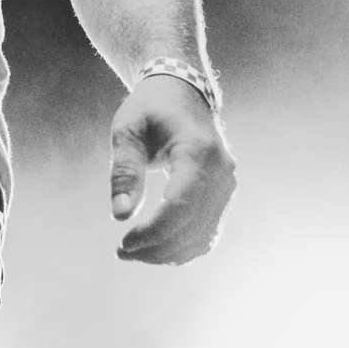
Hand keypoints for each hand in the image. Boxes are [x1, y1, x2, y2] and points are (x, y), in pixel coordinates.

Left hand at [109, 74, 236, 263]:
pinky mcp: (225, 196)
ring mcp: (228, 185)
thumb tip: (120, 215)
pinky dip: (184, 248)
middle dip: (156, 247)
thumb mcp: (127, 129)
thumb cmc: (150, 109)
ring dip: (168, 253)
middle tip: (121, 251)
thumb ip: (124, 171)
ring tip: (133, 252)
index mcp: (197, 151)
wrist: (183, 94)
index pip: (181, 205)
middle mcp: (221, 171)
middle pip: (193, 226)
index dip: (153, 232)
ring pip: (203, 237)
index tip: (123, 242)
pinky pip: (209, 233)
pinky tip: (156, 249)